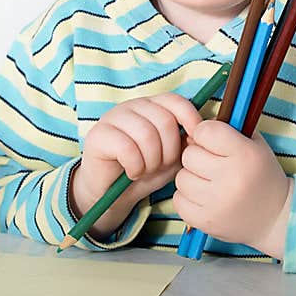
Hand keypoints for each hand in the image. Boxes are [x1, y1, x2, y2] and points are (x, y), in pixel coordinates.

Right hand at [71, 93, 201, 236]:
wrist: (111, 193)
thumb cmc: (143, 172)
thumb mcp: (171, 159)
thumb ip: (184, 144)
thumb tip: (198, 136)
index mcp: (151, 106)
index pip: (176, 101)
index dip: (190, 119)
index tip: (194, 144)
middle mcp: (132, 106)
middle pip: (164, 121)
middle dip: (169, 152)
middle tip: (160, 167)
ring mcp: (113, 117)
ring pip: (146, 134)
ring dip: (151, 161)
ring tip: (145, 170)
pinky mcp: (98, 134)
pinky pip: (127, 148)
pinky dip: (135, 166)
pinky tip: (131, 172)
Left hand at [174, 120, 292, 257]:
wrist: (276, 217)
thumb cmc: (261, 174)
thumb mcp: (254, 144)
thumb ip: (225, 128)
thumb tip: (191, 128)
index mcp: (245, 155)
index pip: (206, 131)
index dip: (205, 133)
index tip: (212, 141)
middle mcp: (230, 179)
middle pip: (189, 155)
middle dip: (198, 156)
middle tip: (212, 164)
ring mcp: (217, 203)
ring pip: (181, 178)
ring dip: (191, 177)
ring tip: (209, 182)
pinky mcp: (206, 222)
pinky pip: (178, 200)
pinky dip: (187, 198)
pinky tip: (204, 198)